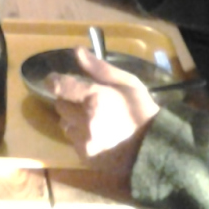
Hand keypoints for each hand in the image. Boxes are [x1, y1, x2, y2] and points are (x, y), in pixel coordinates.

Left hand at [49, 49, 158, 175]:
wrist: (154, 147)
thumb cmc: (142, 110)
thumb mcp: (127, 82)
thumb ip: (99, 68)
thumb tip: (77, 52)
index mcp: (95, 98)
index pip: (60, 86)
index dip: (54, 81)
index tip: (55, 80)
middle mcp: (85, 120)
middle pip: (60, 105)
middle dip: (69, 100)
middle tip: (84, 100)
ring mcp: (84, 141)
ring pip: (65, 124)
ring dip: (73, 119)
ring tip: (92, 119)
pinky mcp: (86, 156)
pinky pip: (73, 141)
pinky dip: (80, 136)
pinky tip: (97, 135)